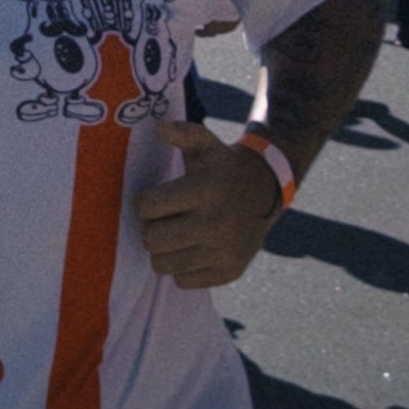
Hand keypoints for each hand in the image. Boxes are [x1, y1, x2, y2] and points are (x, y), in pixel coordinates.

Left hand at [135, 122, 280, 288]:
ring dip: (162, 249)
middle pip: (152, 239)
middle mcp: (215, 224)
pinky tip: (190, 249)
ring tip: (172, 234)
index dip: (143, 202)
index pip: (148, 206)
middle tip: (159, 219)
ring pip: (163, 264)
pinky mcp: (229, 272)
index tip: (152, 199)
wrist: (265, 191)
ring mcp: (223, 252)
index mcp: (205, 190)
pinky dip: (180, 267)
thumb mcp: (205, 142)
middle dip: (149, 227)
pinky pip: (183, 281)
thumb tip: (157, 127)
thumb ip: (181, 132)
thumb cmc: (223, 166)